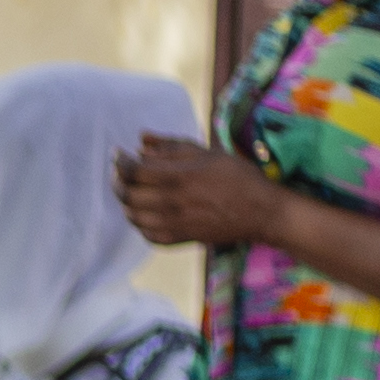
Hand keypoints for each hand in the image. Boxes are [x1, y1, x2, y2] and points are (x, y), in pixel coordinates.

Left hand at [113, 134, 286, 250]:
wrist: (260, 212)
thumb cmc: (237, 176)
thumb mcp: (207, 153)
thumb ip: (171, 146)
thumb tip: (141, 140)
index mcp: (179, 176)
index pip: (134, 170)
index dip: (120, 161)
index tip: (118, 154)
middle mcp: (172, 202)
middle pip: (128, 194)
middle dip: (118, 181)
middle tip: (120, 173)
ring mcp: (175, 223)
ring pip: (133, 216)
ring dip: (127, 202)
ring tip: (132, 190)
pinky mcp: (180, 239)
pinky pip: (147, 234)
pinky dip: (140, 223)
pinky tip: (146, 212)